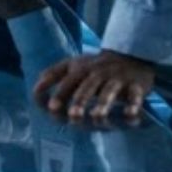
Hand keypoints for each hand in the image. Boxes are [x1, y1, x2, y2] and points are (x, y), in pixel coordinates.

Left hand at [34, 50, 154, 123]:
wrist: (130, 55)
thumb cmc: (95, 66)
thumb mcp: (72, 64)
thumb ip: (53, 74)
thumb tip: (36, 89)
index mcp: (80, 69)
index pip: (67, 81)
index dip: (59, 94)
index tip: (50, 108)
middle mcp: (97, 73)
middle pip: (87, 88)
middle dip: (79, 101)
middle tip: (73, 115)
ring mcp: (117, 79)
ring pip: (109, 92)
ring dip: (103, 104)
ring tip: (96, 117)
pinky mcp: (136, 85)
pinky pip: (135, 96)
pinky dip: (134, 105)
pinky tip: (130, 115)